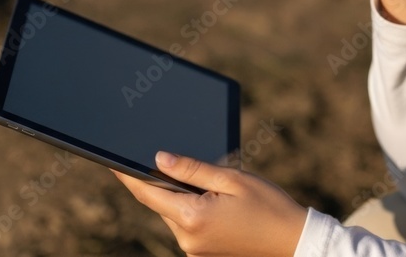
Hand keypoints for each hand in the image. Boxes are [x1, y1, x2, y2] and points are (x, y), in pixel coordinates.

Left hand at [112, 151, 307, 256]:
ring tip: (207, 183)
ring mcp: (194, 250)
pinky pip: (187, 226)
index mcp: (193, 217)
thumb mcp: (232, 179)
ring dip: (181, 197)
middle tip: (167, 159)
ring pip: (174, 214)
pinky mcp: (202, 254)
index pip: (147, 193)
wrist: (294, 242)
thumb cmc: (268, 206)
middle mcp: (187, 238)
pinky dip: (191, 210)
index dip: (127, 175)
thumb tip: (159, 160)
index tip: (112, 160)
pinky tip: (214, 201)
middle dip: (162, 182)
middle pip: (161, 203)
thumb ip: (193, 169)